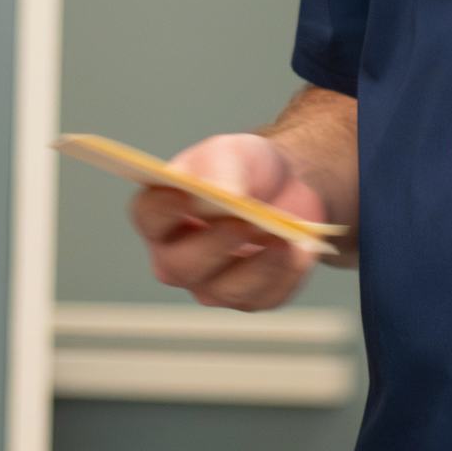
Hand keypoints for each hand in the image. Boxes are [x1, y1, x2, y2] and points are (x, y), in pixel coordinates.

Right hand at [131, 134, 331, 312]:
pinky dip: (287, 272)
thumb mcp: (233, 152)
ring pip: (225, 289)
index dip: (164, 210)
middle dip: (215, 245)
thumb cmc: (246, 169)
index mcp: (160, 214)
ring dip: (260, 263)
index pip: (149, 216)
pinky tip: (301, 248)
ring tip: (286, 236)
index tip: (187, 195)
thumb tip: (223, 193)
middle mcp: (175, 256)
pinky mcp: (248, 298)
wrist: (287, 188)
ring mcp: (209, 283)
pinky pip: (264, 297)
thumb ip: (220, 167)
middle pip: (180, 265)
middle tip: (246, 222)